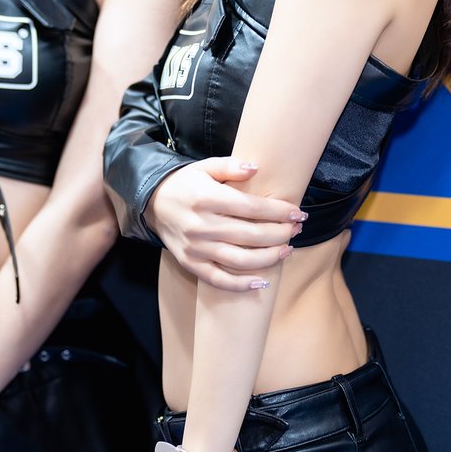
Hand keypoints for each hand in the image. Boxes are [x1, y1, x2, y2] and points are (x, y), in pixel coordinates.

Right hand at [147, 157, 306, 290]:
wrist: (152, 202)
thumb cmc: (186, 183)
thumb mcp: (205, 166)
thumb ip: (231, 166)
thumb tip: (256, 168)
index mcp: (207, 198)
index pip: (252, 208)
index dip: (279, 212)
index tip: (298, 213)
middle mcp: (201, 225)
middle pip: (251, 235)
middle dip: (280, 234)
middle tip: (297, 230)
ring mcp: (195, 247)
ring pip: (240, 260)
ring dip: (269, 258)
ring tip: (287, 250)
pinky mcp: (190, 263)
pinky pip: (218, 279)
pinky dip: (240, 285)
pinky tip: (261, 282)